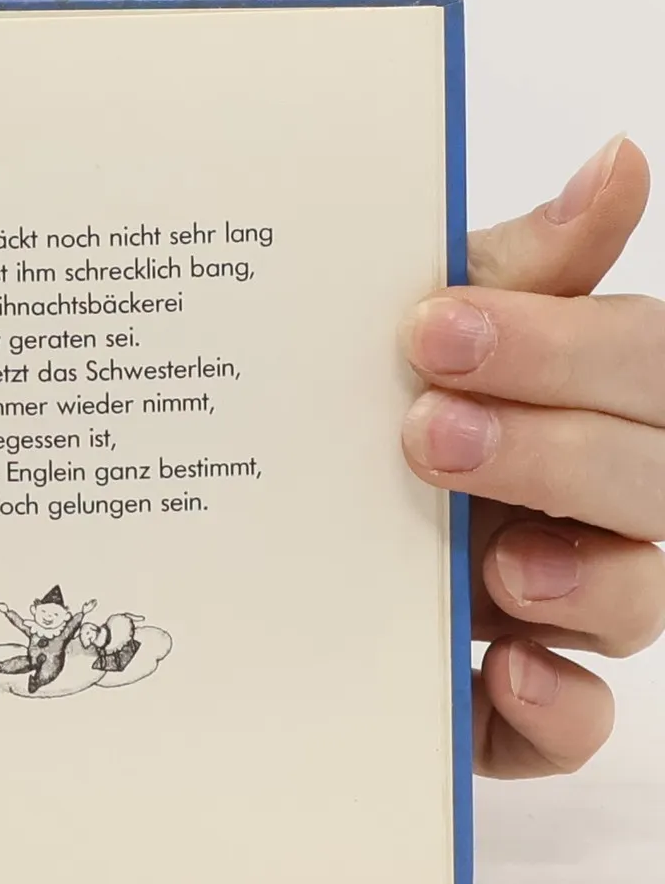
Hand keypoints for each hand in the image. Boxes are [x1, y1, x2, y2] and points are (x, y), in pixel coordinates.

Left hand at [403, 137, 664, 775]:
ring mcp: (562, 601)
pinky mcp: (510, 698)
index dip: (560, 348)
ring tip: (493, 563)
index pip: (642, 362)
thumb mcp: (425, 321)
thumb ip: (520, 266)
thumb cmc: (373, 395)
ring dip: (581, 577)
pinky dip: (554, 707)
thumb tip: (619, 159)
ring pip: (639, 599)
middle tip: (423, 433)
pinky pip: (572, 724)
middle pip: (655, 481)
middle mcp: (598, 499)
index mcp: (588, 394)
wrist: (258, 513)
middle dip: (553, 453)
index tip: (432, 327)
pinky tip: (500, 669)